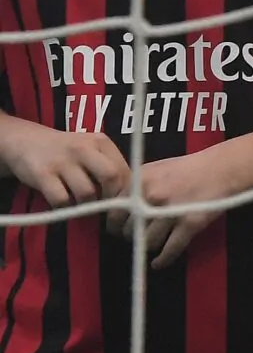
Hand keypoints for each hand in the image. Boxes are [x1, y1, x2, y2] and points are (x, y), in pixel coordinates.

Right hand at [0, 120, 127, 208]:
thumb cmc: (66, 152)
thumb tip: (129, 198)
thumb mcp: (91, 151)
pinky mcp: (41, 174)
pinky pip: (61, 200)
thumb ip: (109, 168)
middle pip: (111, 177)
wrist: (24, 141)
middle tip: (105, 212)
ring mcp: (62, 160)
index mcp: (101, 142)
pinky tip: (62, 203)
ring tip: (79, 203)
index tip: (123, 207)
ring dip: (86, 206)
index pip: (125, 170)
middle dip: (112, 199)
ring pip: (87, 193)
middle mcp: (83, 148)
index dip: (127, 193)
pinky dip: (64, 208)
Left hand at [126, 150, 244, 268]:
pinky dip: (163, 260)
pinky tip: (159, 263)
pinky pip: (170, 249)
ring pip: (148, 242)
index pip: (114, 214)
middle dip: (132, 236)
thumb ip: (135, 187)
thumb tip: (117, 209)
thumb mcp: (156, 169)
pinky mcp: (190, 224)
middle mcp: (152, 196)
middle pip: (128, 231)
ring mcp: (171, 211)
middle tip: (139, 236)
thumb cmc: (190, 168)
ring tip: (153, 245)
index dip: (116, 225)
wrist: (223, 168)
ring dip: (149, 246)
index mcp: (140, 182)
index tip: (120, 229)